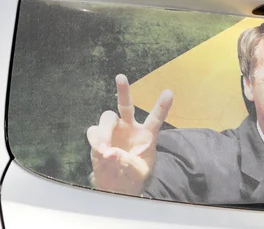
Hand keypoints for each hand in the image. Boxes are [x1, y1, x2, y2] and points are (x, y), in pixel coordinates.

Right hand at [87, 74, 172, 195]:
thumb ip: (128, 163)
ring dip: (105, 132)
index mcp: (146, 134)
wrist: (116, 185)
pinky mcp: (98, 138)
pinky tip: (100, 150)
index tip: (169, 93)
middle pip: (126, 105)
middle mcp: (129, 127)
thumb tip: (111, 153)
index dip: (162, 106)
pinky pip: (93, 131)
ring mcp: (113, 131)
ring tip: (105, 150)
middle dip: (123, 90)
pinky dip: (96, 140)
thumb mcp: (138, 173)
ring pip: (107, 117)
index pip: (155, 118)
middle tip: (120, 77)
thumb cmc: (132, 176)